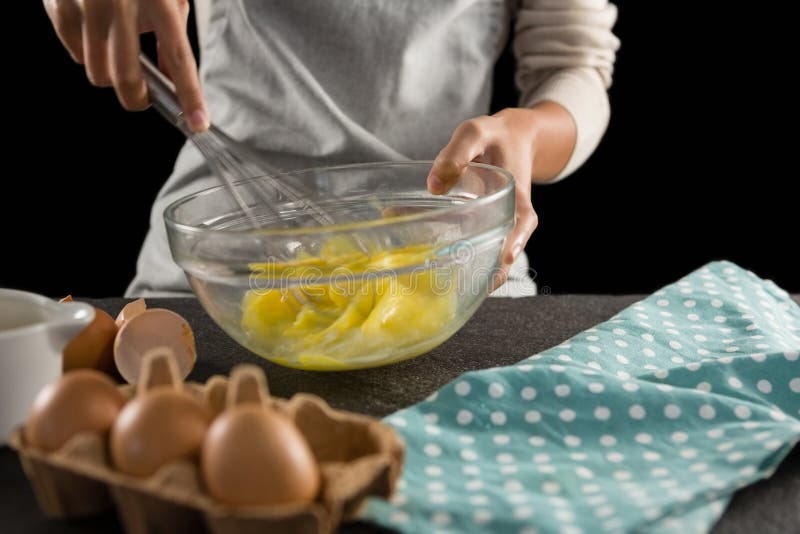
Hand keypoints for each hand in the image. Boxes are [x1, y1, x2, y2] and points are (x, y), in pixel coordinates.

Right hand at [43, 0, 208, 131]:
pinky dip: (86, 54)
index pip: (179, 57)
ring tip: (117, 51)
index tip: (198, 123)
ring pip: (97, 71)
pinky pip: (73, 53)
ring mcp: (87, 4)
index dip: (190, 95)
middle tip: (144, 97)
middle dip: (137, 98)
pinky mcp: (59, 5)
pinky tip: (94, 34)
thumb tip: (171, 78)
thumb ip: (172, 35)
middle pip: (127, 77)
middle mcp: (121, 2)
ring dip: (111, 75)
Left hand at [427, 102, 575, 289]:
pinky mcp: (485, 226)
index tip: (505, 258)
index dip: (516, 241)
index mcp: (516, 194)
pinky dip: (459, 256)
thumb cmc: (494, 135)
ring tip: (449, 291)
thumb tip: (434, 186)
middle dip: (491, 272)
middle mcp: (510, 215)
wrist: (512, 137)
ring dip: (475, 270)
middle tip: (469, 290)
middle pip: (506, 251)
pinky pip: (476, 245)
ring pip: (491, 254)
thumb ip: (456, 153)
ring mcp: (499, 223)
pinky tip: (432, 265)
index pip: (523, 222)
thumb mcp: (476, 133)